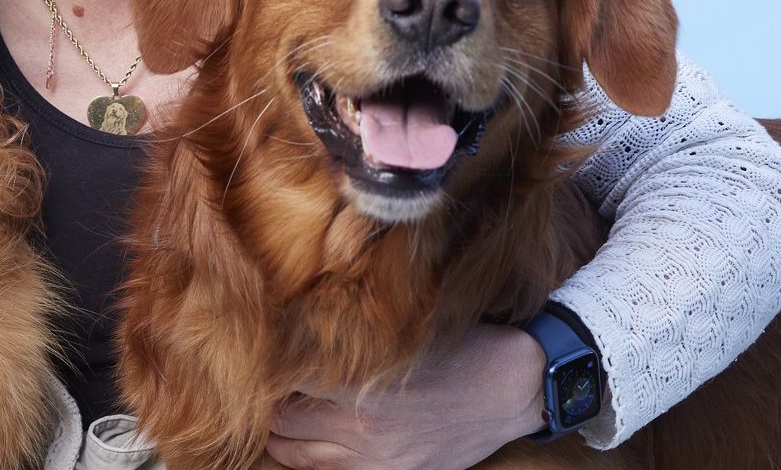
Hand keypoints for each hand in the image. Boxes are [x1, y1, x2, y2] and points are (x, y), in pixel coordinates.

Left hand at [266, 324, 545, 469]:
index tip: (269, 350)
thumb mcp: (401, 330)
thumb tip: (300, 323)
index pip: (285, 379)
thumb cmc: (460, 346)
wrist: (511, 388)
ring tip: (287, 408)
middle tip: (274, 379)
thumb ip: (350, 335)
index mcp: (360, 384)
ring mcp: (375, 459)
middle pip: (282, 421)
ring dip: (284, 433)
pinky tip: (313, 437)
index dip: (273, 364)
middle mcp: (361, 429)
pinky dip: (311, 457)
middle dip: (272, 400)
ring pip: (296, 455)